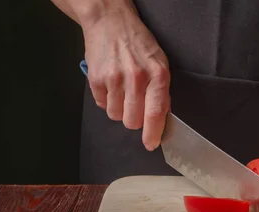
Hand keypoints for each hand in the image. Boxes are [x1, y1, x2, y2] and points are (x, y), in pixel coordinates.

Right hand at [82, 7, 169, 150]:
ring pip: (116, 116)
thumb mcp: (159, 63)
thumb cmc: (137, 43)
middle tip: (134, 105)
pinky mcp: (96, 79)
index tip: (151, 144)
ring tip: (122, 89)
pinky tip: (111, 84)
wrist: (109, 20)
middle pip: (133, 121)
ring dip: (119, 109)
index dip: (153, 133)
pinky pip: (102, 105)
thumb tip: (161, 118)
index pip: (155, 112)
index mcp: (157, 75)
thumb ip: (161, 91)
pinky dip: (107, 100)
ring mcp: (114, 79)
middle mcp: (136, 78)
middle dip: (134, 119)